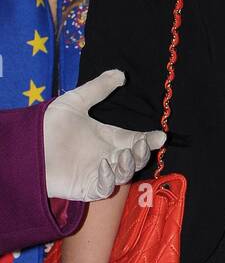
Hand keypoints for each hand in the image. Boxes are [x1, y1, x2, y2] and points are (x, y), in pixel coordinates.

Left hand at [44, 70, 164, 200]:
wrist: (26, 146)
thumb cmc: (49, 124)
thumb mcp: (75, 101)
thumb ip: (99, 88)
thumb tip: (121, 74)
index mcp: (108, 137)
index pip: (135, 140)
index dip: (149, 139)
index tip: (160, 135)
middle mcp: (106, 156)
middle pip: (134, 159)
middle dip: (142, 153)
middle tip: (140, 144)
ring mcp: (97, 173)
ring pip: (123, 174)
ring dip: (127, 165)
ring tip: (122, 154)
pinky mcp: (86, 188)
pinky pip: (104, 188)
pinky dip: (108, 179)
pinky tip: (104, 165)